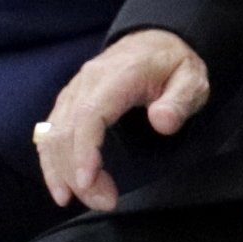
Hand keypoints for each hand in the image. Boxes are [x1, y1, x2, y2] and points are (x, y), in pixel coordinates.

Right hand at [30, 27, 211, 209]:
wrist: (156, 40)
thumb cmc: (173, 64)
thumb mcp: (192, 79)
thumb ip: (180, 100)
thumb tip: (162, 121)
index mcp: (116, 76)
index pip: (89, 114)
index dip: (83, 150)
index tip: (87, 181)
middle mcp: (87, 82)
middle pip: (66, 131)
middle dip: (76, 173)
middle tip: (102, 201)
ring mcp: (74, 91)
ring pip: (52, 134)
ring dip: (60, 172)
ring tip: (81, 200)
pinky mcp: (69, 102)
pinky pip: (50, 133)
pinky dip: (51, 162)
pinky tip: (61, 186)